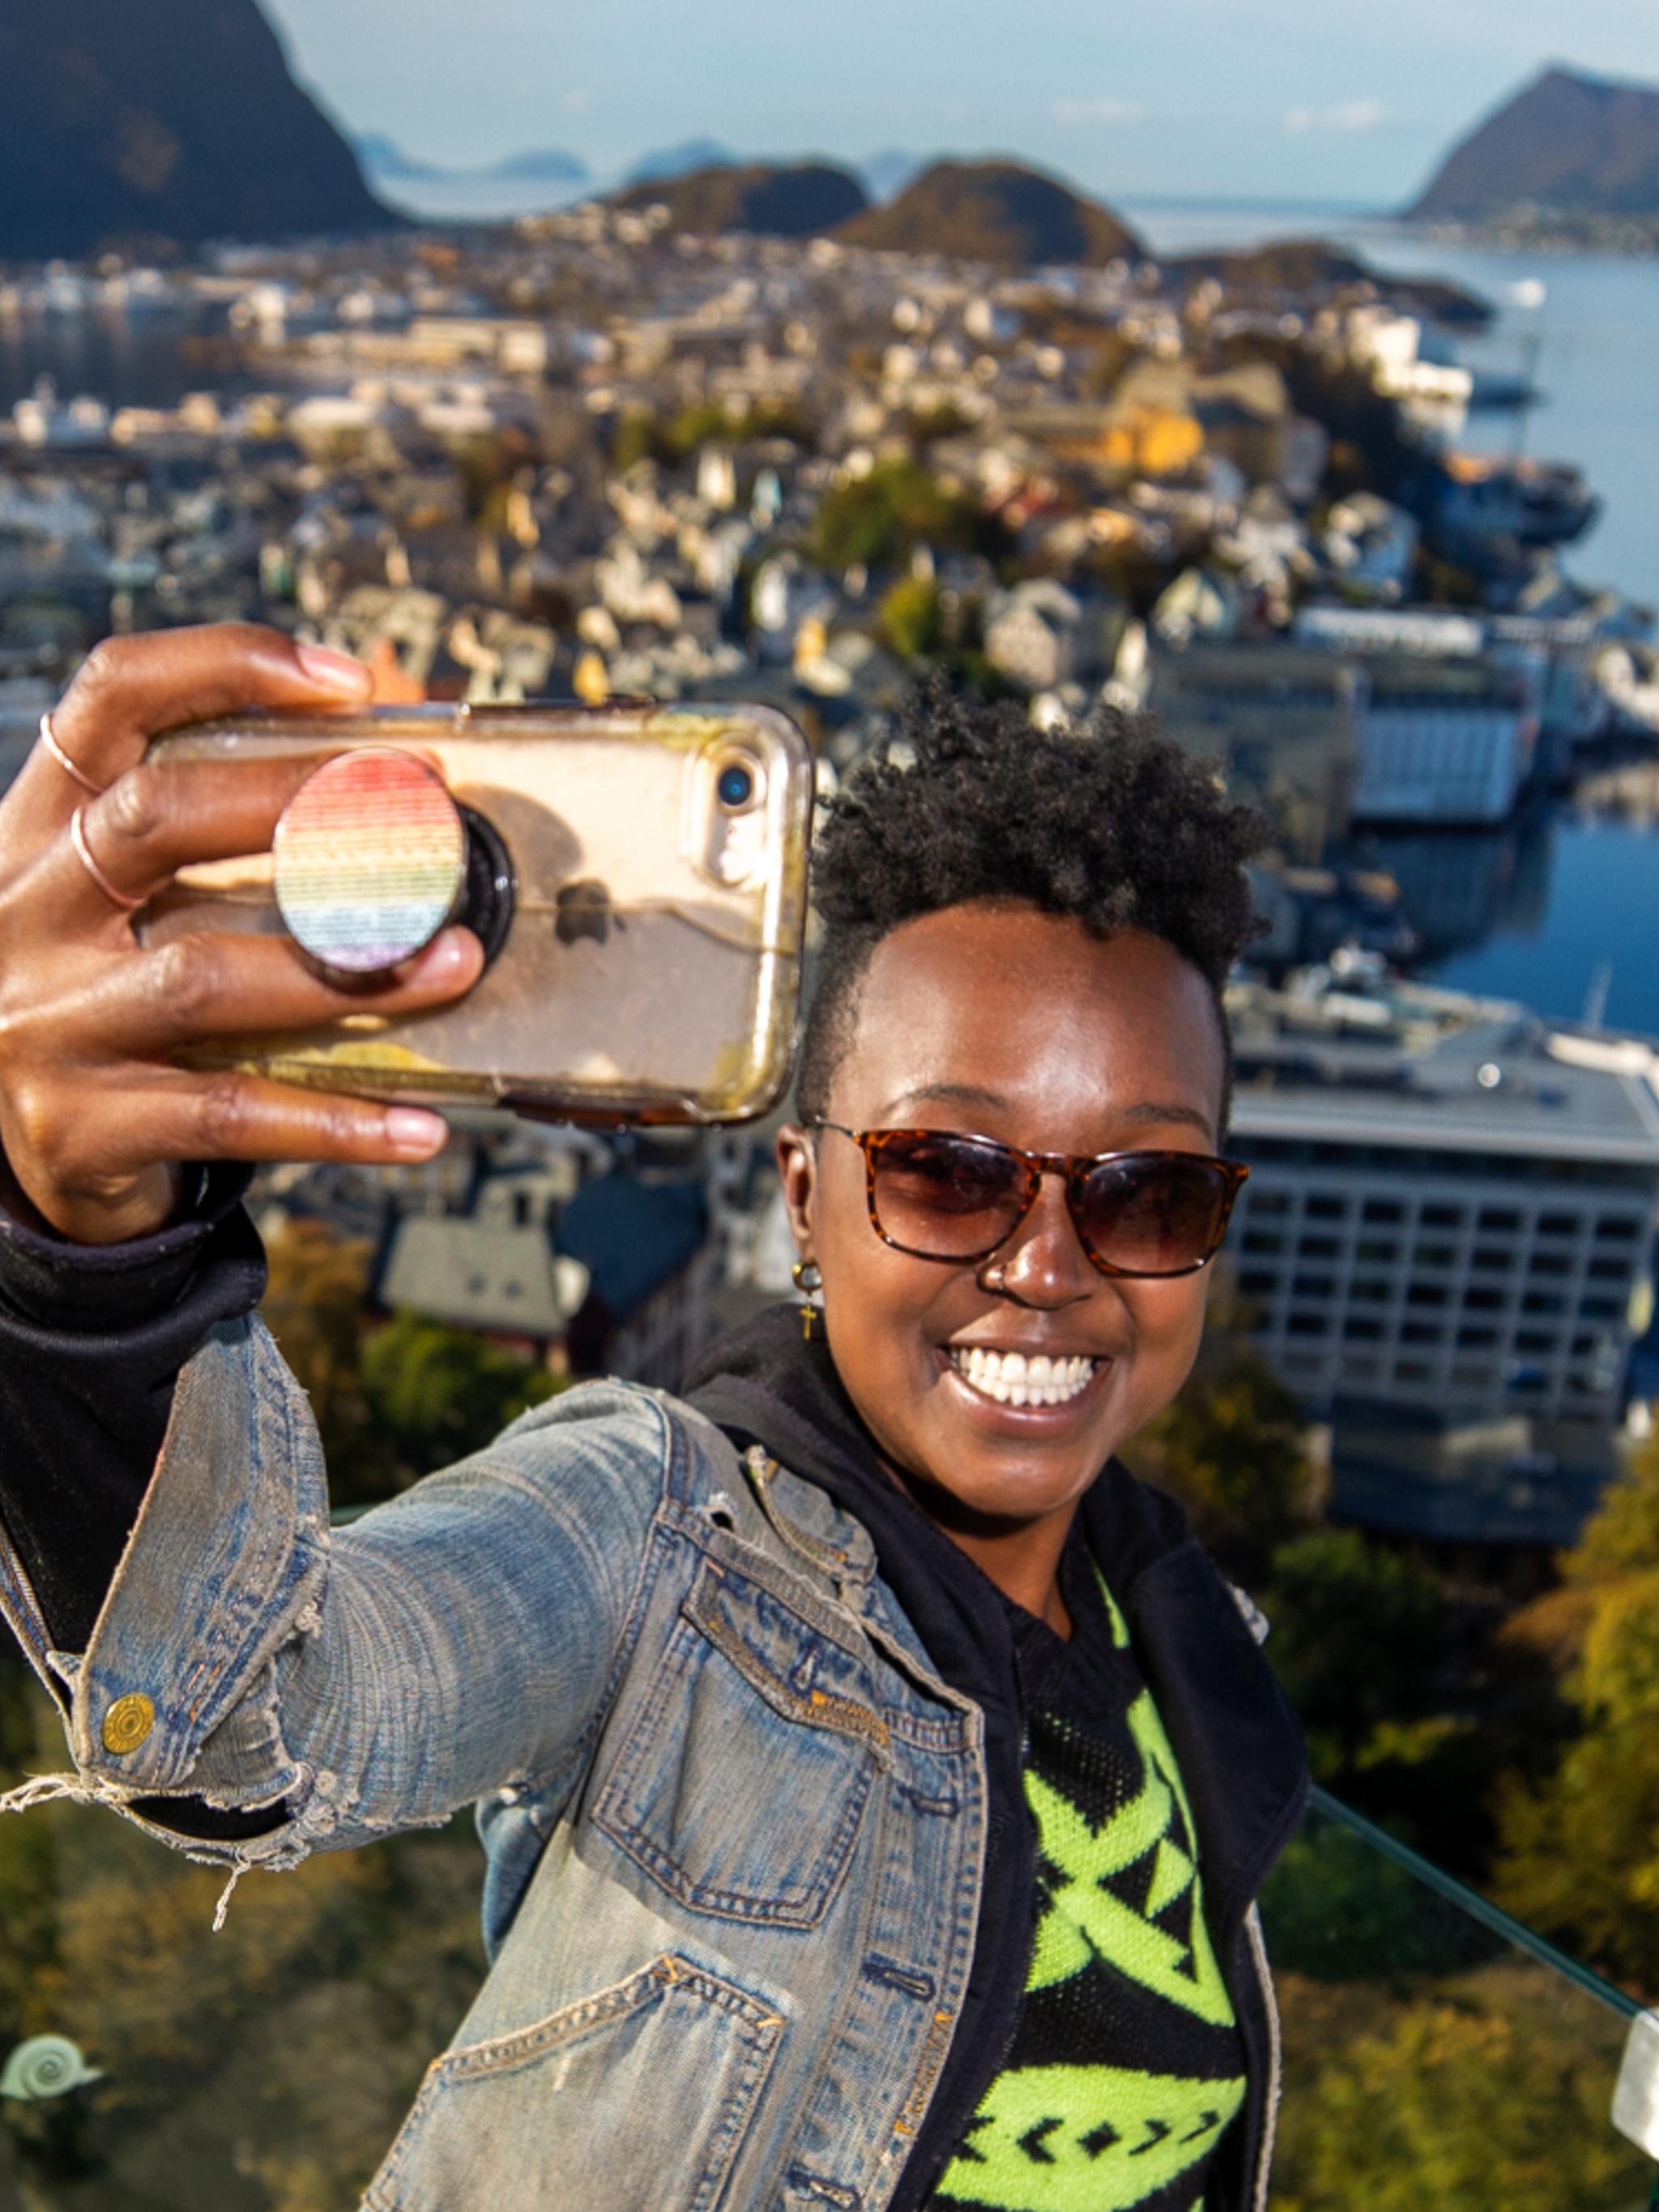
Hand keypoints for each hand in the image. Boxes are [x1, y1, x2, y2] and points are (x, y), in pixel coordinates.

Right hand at [0, 624, 485, 1244]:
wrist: (19, 1146)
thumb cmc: (112, 996)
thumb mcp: (131, 899)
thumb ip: (225, 838)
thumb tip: (397, 784)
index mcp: (43, 828)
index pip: (110, 700)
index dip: (222, 666)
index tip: (346, 683)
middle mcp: (27, 911)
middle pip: (154, 818)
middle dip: (296, 804)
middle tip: (421, 811)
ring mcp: (44, 1022)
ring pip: (203, 976)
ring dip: (345, 970)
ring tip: (453, 962)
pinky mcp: (80, 1126)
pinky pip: (227, 1114)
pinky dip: (334, 1121)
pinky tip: (418, 1125)